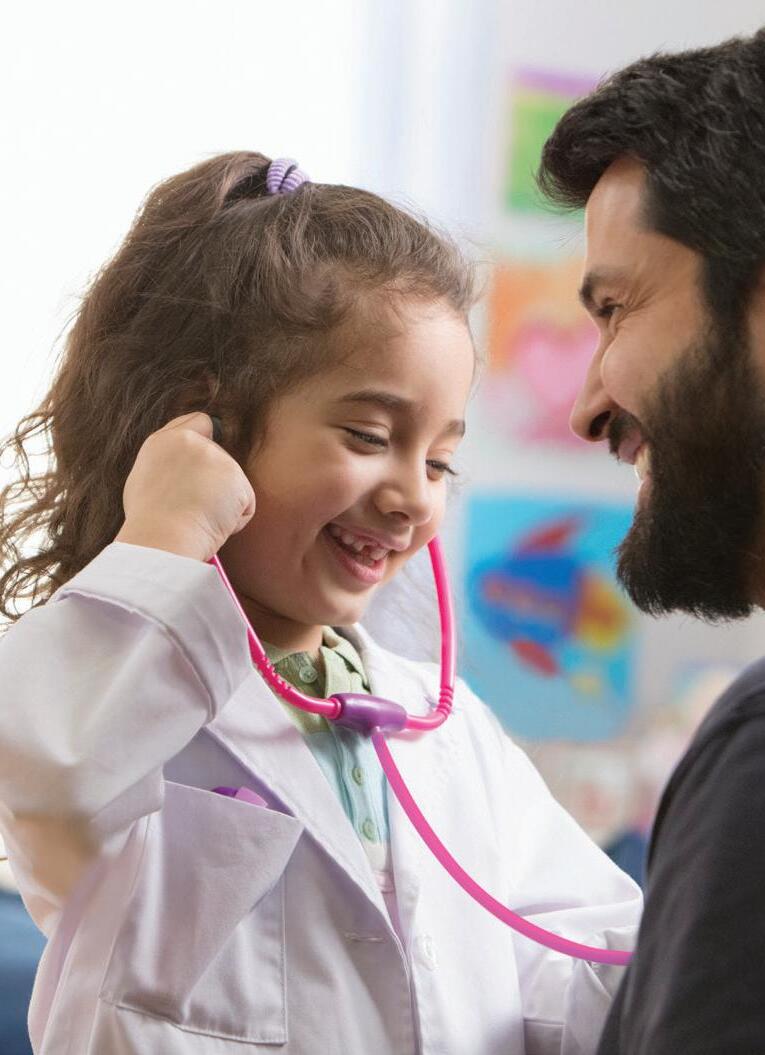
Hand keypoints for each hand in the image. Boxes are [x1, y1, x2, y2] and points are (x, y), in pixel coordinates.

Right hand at [115, 413, 255, 560]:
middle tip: (191, 507)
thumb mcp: (144, 481)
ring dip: (222, 505)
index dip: (207, 437)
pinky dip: (234, 520)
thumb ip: (167, 465)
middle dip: (214, 481)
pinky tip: (213, 525)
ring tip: (196, 519)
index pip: (199, 422)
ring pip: (231, 485)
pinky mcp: (236, 477)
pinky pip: (244, 505)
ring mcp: (215, 457)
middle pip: (219, 457)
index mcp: (163, 441)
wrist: (161, 538)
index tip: (207, 455)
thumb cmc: (148, 523)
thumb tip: (184, 471)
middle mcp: (191, 442)